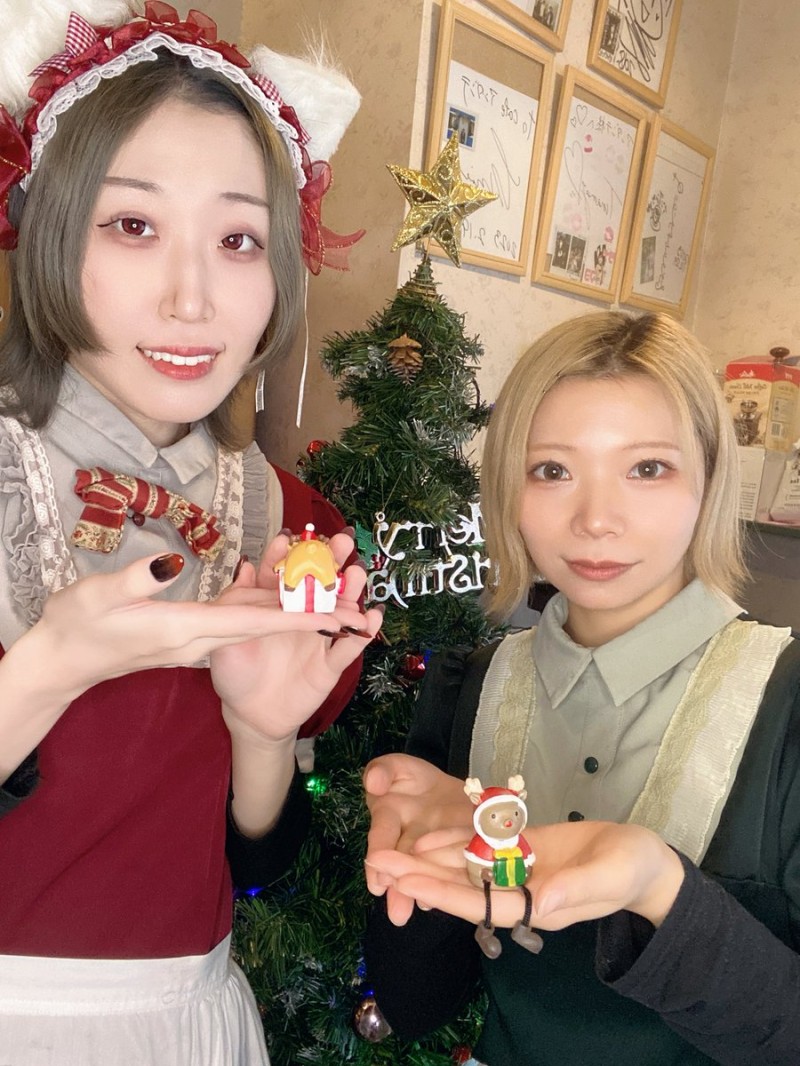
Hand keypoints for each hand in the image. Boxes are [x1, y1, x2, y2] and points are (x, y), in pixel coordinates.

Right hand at [35, 546, 368, 696]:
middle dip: (313, 613)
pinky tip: (282, 588)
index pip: (255, 624)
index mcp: (187, 630)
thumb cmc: (76, 626)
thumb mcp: (97, 597)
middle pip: (268, 624)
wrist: (62, 662)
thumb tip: (169, 563)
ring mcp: (197, 640)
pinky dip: (266, 605)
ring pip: (257, 622)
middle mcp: (201, 639)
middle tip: (359, 598)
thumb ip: (136, 581)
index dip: (299, 619)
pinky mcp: (189, 636)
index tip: (340, 617)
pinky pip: (238, 621)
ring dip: (295, 607)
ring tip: (337, 589)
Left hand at [211, 530, 381, 742]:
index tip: (289, 539)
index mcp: (277, 605)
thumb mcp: (228, 636)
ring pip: (341, 609)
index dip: (287, 556)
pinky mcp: (330, 665)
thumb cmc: (236, 671)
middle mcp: (302, 616)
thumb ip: (237, 603)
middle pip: (321, 584)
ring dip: (351, 591)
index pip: (284, 574)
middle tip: (341, 541)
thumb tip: (244, 565)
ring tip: (356, 574)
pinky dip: (362, 633)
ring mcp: (319, 638)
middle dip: (332, 561)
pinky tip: (371, 617)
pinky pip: (350, 647)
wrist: (247, 714)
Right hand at [363, 754, 474, 923]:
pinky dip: (441, 888)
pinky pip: (447, 871)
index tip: (376, 882)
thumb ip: (383, 770)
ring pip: (422, 873)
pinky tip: (437, 902)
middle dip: (398, 889)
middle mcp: (406, 839)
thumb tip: (374, 783)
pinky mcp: (453, 855)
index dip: (379, 858)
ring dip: (418, 893)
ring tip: (414, 915)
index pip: (382, 836)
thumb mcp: (398, 767)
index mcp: (389, 816)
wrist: (450, 788)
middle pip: (402, 864)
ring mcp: (429, 850)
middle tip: (397, 914)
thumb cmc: (416, 780)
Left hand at [367, 819, 684, 930]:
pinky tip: (426, 835)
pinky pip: (483, 848)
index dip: (444, 892)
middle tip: (376, 862)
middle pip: (462, 887)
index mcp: (539, 905)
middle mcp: (521, 892)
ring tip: (387, 849)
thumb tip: (542, 899)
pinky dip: (456, 841)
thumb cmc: (634, 869)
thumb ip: (578, 888)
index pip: (482, 903)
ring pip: (466, 868)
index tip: (408, 882)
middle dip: (420, 876)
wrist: (646, 860)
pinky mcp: (524, 850)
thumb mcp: (612, 875)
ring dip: (428, 859)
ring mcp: (520, 871)